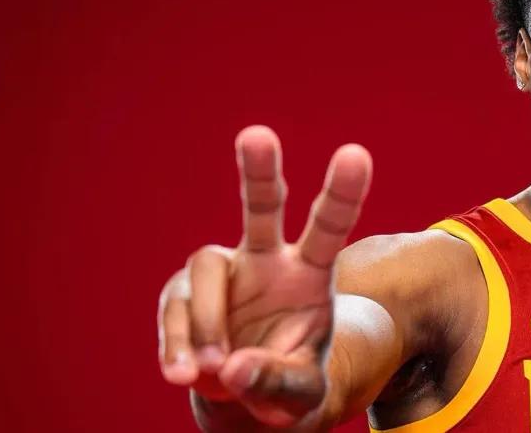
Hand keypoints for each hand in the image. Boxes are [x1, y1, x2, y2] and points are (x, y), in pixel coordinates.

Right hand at [157, 125, 372, 426]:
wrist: (246, 395)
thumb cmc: (287, 381)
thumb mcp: (300, 392)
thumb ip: (277, 381)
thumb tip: (234, 367)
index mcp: (310, 273)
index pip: (328, 228)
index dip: (342, 192)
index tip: (356, 154)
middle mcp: (266, 260)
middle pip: (262, 207)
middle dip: (259, 171)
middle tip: (258, 135)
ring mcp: (221, 273)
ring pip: (205, 272)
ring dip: (207, 324)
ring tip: (213, 370)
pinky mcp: (181, 294)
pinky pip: (174, 311)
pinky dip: (176, 344)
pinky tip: (184, 372)